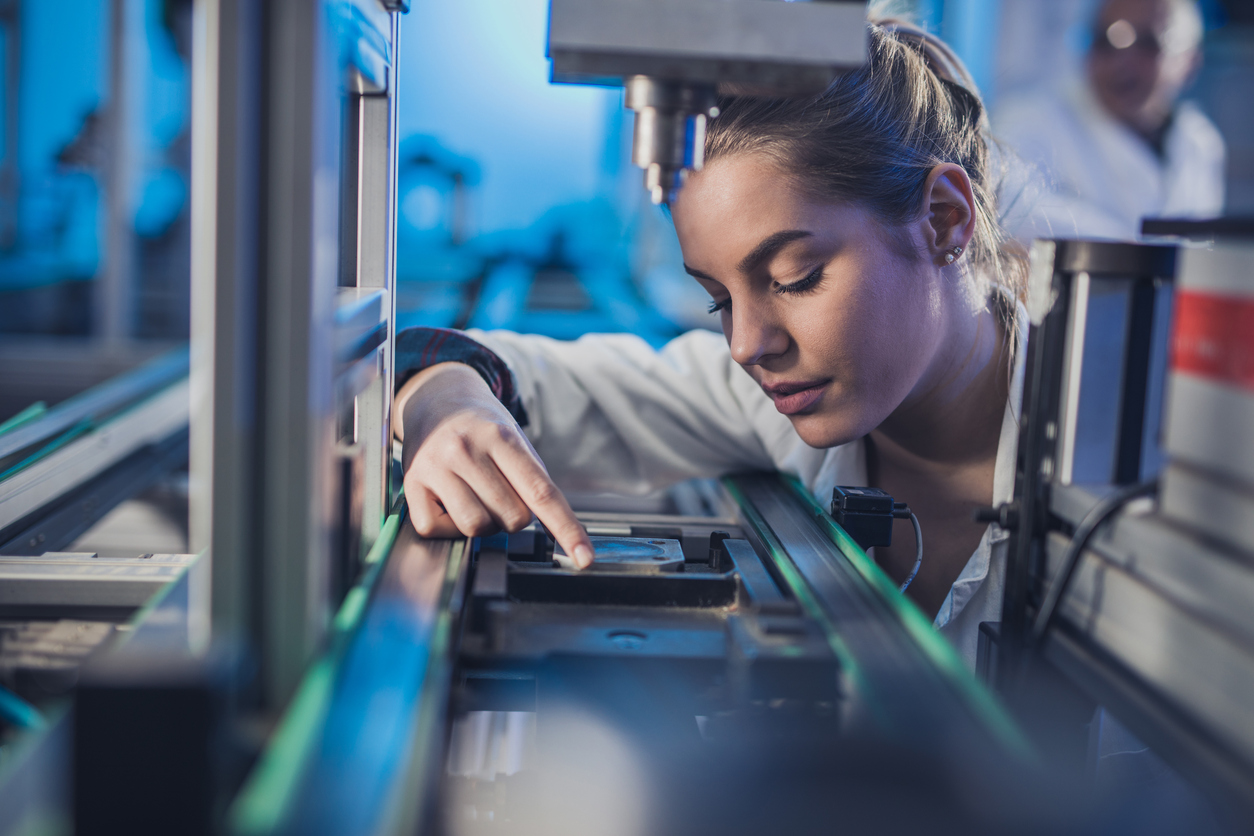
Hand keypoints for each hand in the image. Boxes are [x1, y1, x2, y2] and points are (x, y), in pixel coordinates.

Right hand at [395, 362, 594, 567]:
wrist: (437, 401)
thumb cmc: (482, 428)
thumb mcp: (514, 440)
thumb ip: (532, 481)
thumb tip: (555, 531)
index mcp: (501, 437)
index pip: (542, 492)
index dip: (566, 528)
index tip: (584, 558)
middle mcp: (465, 449)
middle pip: (511, 517)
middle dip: (513, 515)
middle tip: (499, 492)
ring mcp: (436, 467)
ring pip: (476, 527)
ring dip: (483, 523)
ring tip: (475, 497)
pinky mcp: (411, 484)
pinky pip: (438, 530)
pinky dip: (449, 527)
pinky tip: (449, 502)